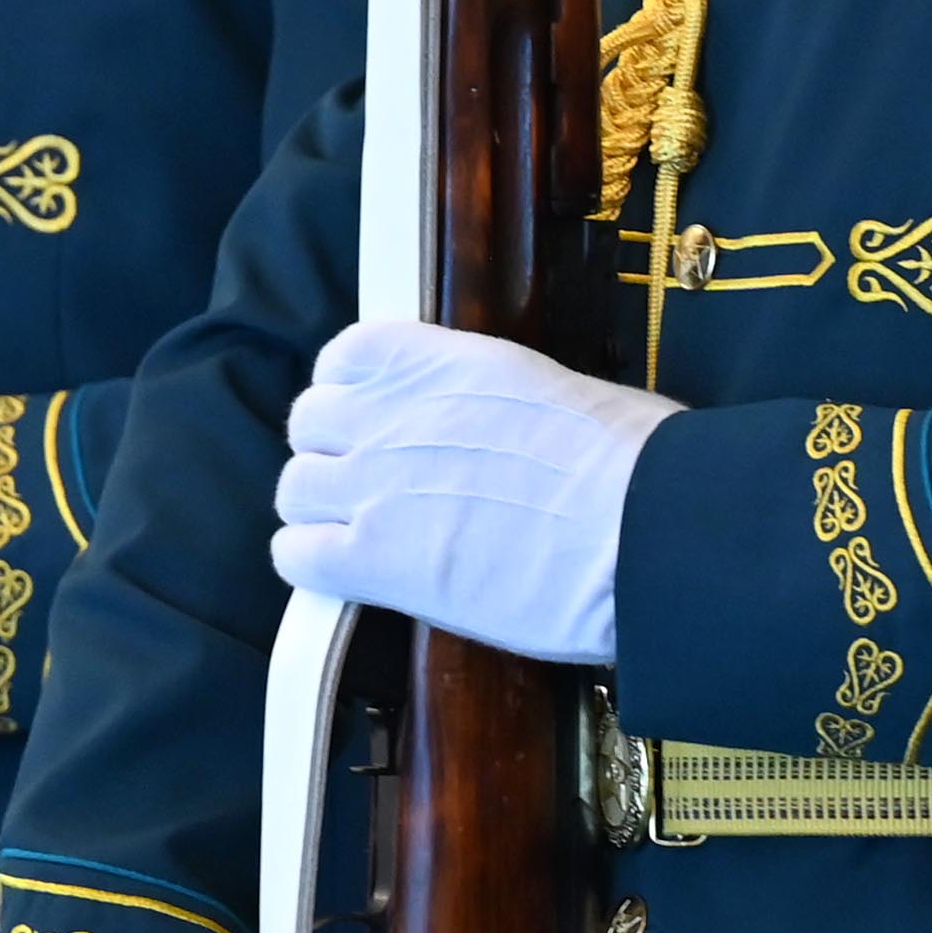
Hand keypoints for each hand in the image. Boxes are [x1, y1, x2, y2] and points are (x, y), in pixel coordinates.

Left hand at [266, 319, 671, 664]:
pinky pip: (294, 557)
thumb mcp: (564, 395)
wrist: (636, 525)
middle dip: (334, 452)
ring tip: (365, 538)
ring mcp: (374, 487)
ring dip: (321, 512)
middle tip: (374, 485)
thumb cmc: (634, 463)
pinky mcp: (374, 562)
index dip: (353, 388)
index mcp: (447, 365)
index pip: (350, 354)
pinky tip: (354, 578)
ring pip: (294, 490)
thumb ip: (509, 408)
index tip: (375, 414)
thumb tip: (518, 437)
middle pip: (310, 421)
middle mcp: (396, 416)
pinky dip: (314, 566)